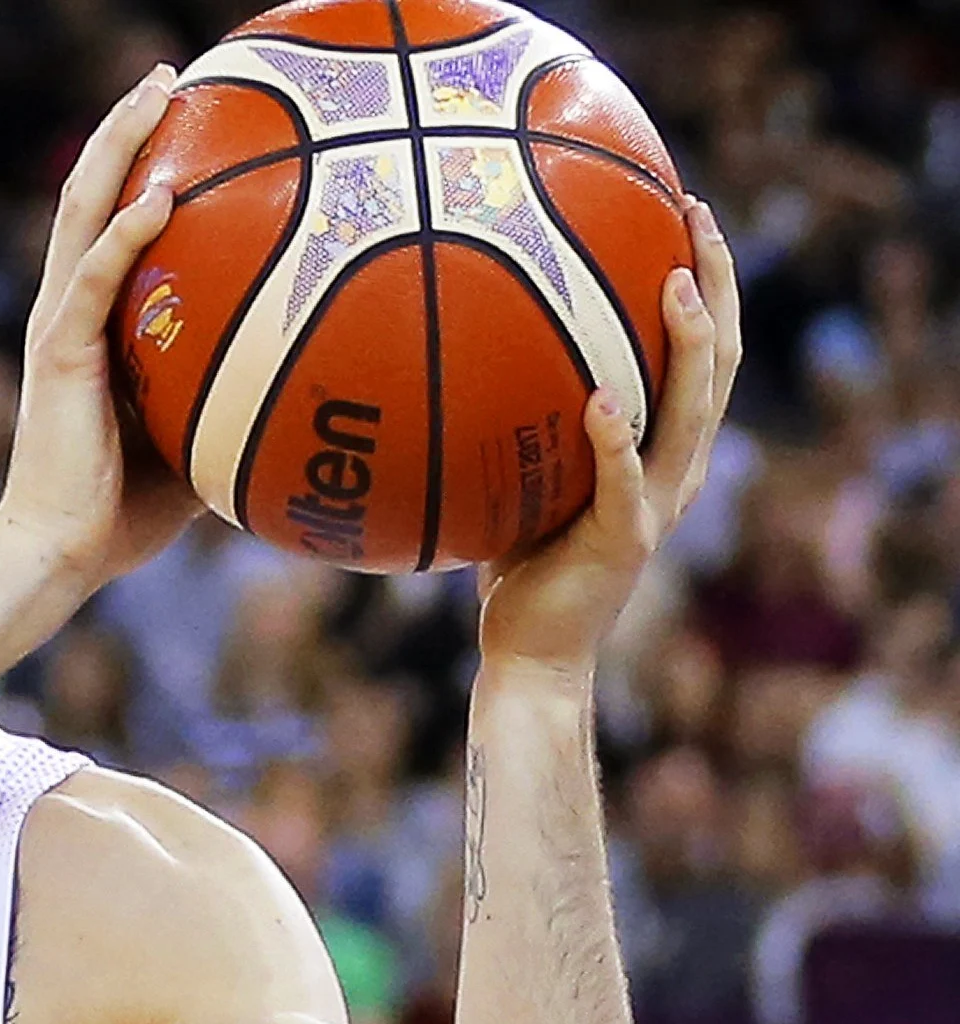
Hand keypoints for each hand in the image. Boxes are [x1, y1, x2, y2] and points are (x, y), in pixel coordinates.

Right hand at [0, 65, 201, 593]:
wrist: (59, 555)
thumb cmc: (125, 513)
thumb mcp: (198, 437)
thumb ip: (236, 395)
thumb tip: (321, 383)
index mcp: (92, 325)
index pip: (109, 226)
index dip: (138, 165)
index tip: (184, 119)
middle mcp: (67, 310)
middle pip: (89, 196)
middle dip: (126, 129)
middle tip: (167, 76)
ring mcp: (58, 327)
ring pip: (82, 215)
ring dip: (117, 148)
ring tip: (155, 94)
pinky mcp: (58, 355)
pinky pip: (93, 280)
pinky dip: (124, 234)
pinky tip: (159, 195)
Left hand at [476, 199, 742, 667]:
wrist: (532, 655)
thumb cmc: (517, 569)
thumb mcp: (521, 478)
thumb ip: (518, 422)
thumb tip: (460, 353)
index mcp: (660, 452)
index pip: (703, 352)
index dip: (707, 282)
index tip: (685, 212)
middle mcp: (674, 470)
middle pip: (719, 361)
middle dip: (715, 284)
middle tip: (694, 215)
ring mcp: (656, 504)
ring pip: (691, 411)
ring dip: (687, 345)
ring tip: (673, 284)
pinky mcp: (625, 541)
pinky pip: (623, 482)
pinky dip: (616, 440)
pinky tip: (602, 399)